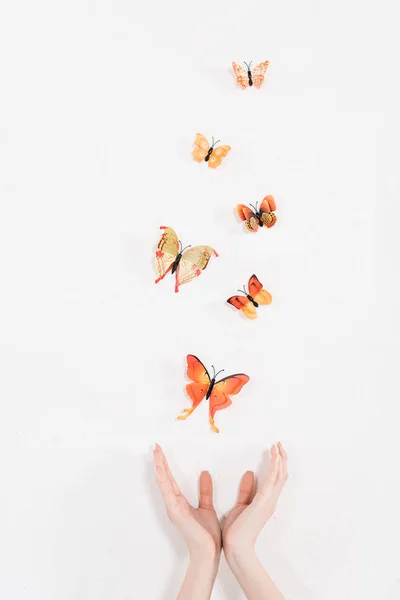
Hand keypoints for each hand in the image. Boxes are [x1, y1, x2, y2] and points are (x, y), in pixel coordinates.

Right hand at [153, 444, 220, 561]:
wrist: (208, 554)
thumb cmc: (207, 535)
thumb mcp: (207, 508)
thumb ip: (205, 491)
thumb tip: (204, 473)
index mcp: (179, 502)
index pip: (171, 479)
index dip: (166, 465)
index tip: (162, 452)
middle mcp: (173, 504)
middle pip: (164, 478)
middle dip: (160, 462)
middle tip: (156, 446)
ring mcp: (173, 508)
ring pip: (163, 482)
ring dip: (159, 467)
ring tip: (157, 452)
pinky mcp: (176, 512)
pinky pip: (167, 492)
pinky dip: (163, 480)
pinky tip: (160, 470)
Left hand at [223, 442, 287, 556]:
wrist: (236, 547)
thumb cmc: (237, 530)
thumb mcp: (241, 505)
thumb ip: (246, 491)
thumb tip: (249, 474)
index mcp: (266, 501)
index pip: (276, 479)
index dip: (278, 464)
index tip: (275, 451)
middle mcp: (271, 500)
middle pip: (282, 475)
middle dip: (281, 458)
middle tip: (279, 444)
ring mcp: (269, 501)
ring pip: (280, 476)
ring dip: (280, 459)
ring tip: (277, 446)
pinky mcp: (263, 502)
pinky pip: (272, 481)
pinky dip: (275, 467)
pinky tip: (275, 457)